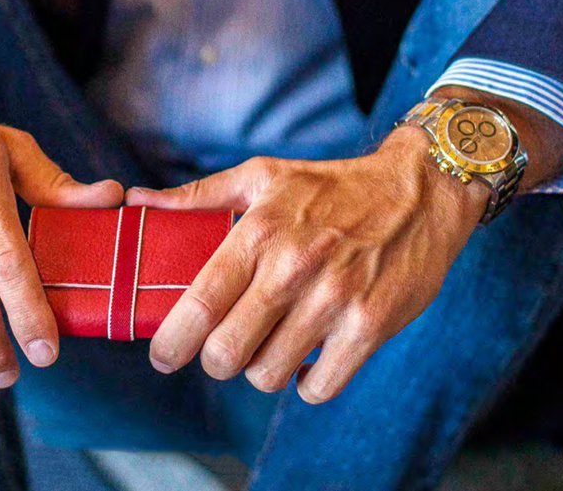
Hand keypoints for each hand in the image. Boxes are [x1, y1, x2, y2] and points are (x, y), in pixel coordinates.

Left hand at [125, 92, 562, 403]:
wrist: (422, 191)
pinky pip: (320, 386)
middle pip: (227, 352)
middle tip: (223, 352)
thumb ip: (200, 195)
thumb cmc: (333, 186)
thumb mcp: (264, 175)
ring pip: (269, 374)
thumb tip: (141, 202)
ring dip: (262, 370)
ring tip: (270, 347)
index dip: (172, 343)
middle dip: (216, 362)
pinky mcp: (371, 325)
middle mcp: (294, 266)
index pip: (200, 304)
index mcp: (260, 230)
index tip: (163, 356)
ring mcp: (335, 299)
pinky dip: (307, 383)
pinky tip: (308, 359)